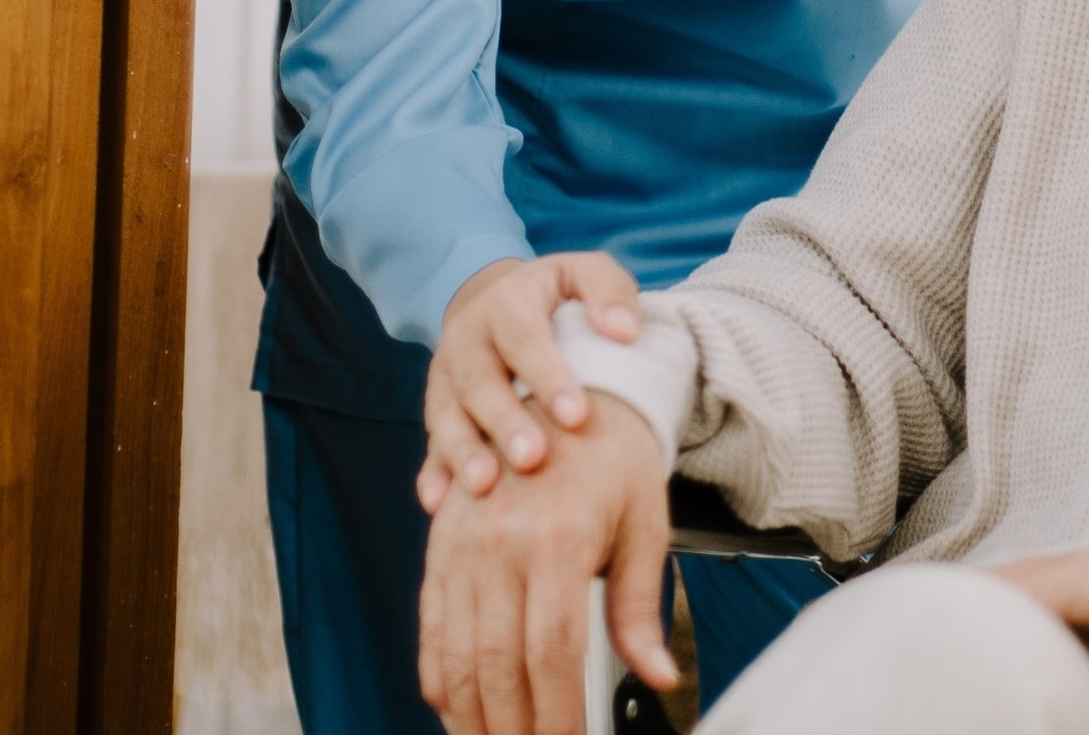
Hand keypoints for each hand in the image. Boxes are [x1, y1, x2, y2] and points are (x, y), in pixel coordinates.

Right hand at [418, 253, 644, 510]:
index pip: (524, 337)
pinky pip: (428, 444)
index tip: (576, 415)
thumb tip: (624, 332)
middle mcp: (468, 339)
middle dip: (504, 422)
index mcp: (506, 303)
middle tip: (532, 459)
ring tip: (484, 487)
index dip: (547, 376)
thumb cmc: (555, 296)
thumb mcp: (584, 273)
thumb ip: (610, 290)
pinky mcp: (436, 410)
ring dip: (462, 452)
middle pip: (478, 381)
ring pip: (446, 414)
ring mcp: (446, 377)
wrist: (493, 299)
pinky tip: (440, 503)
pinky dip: (432, 473)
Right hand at [419, 390, 678, 734]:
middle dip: (511, 727)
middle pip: (497, 663)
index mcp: (556, 538)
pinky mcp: (441, 542)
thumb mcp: (646, 525)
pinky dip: (439, 676)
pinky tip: (458, 710)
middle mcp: (499, 541)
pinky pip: (431, 622)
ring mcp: (461, 542)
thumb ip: (639, 608)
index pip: (553, 653)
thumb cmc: (618, 459)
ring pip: (455, 652)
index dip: (557, 714)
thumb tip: (658, 677)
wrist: (574, 388)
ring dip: (471, 715)